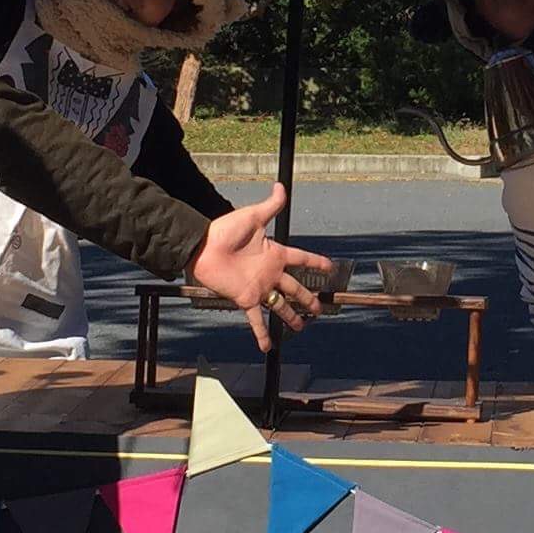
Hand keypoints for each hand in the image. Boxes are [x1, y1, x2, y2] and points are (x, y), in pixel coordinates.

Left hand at [188, 185, 339, 349]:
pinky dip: (262, 334)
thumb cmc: (225, 230)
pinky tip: (267, 347)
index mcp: (274, 253)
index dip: (316, 262)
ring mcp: (259, 288)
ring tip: (301, 327)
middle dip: (308, 298)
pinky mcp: (246, 299)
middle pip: (295, 288)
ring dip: (291, 317)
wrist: (203, 247)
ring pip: (281, 306)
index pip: (301, 258)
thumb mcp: (253, 216)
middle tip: (319, 308)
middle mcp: (270, 272)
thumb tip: (280, 185)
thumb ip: (270, 205)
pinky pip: (256, 319)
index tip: (330, 267)